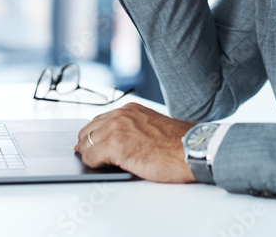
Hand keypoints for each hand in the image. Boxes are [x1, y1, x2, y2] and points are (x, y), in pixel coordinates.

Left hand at [74, 103, 196, 182]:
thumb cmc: (178, 144)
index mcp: (131, 109)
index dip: (93, 133)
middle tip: (85, 154)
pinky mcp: (116, 146)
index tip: (89, 142)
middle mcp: (122, 115)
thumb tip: (122, 141)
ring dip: (88, 153)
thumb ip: (134, 128)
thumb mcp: (153, 127)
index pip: (101, 119)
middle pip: (90, 129)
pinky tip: (98, 166)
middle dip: (86, 142)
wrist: (191, 150)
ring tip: (91, 162)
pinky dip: (91, 162)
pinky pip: (91, 156)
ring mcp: (117, 129)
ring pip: (87, 142)